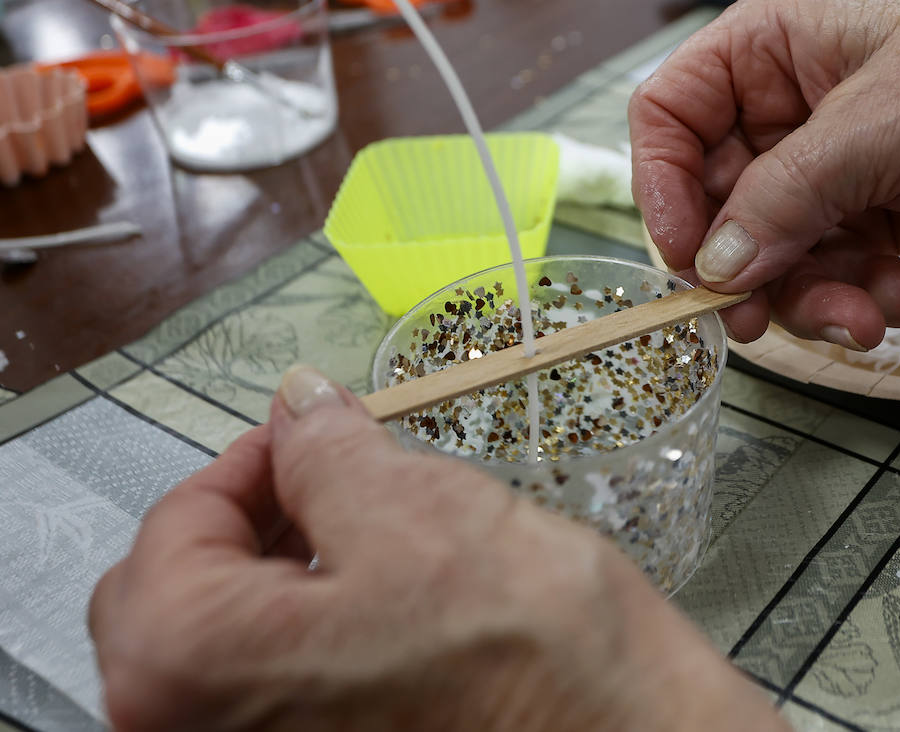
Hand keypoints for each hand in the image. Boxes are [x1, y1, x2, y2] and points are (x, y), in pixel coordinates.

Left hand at [89, 365, 784, 731]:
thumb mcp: (413, 504)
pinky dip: (318, 635)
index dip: (252, 459)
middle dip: (260, 520)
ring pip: (235, 645)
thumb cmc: (523, 644)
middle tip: (344, 477)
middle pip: (182, 594)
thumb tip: (295, 406)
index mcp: (186, 663)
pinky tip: (393, 607)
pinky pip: (282, 694)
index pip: (174, 527)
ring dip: (291, 575)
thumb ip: (322, 448)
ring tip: (382, 536)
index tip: (314, 430)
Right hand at [630, 0, 899, 348]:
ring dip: (818, 300)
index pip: (668, 114)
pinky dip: (868, 302)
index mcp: (769, 47)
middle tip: (762, 322)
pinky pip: (828, 283)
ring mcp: (822, 175)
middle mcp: (782, 110)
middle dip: (752, 267)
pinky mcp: (861, 229)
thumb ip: (784, 198)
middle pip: (714, 205)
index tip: (689, 256)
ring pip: (769, 259)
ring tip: (872, 316)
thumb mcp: (878, 129)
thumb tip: (715, 268)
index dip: (662, 187)